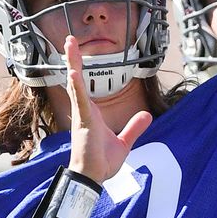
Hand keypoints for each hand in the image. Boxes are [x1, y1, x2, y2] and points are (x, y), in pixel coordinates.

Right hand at [63, 36, 150, 182]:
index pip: (83, 85)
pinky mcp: (84, 122)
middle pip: (76, 79)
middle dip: (73, 59)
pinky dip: (77, 87)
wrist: (93, 178)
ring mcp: (82, 115)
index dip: (79, 67)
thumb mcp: (124, 142)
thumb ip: (134, 127)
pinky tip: (73, 73)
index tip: (76, 51)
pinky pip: (80, 101)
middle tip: (69, 39)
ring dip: (73, 65)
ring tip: (69, 47)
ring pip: (75, 85)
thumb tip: (147, 115)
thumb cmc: (102, 162)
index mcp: (91, 113)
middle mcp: (83, 110)